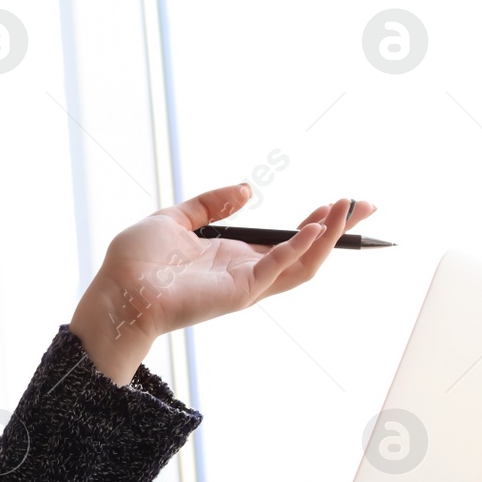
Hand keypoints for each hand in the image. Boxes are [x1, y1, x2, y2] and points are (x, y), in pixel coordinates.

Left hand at [70, 184, 377, 384]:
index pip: (287, 240)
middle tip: (365, 204)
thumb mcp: (175, 219)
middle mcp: (246, 273)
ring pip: (302, 264)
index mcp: (234, 257)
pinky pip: (276, 269)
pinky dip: (297, 248)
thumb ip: (211, 204)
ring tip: (346, 209)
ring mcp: (245, 285)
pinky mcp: (238, 292)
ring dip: (327, 237)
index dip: (316, 222)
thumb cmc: (136, 263)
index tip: (340, 202)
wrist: (116, 290)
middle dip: (338, 229)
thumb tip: (246, 189)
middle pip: (307, 253)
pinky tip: (312, 227)